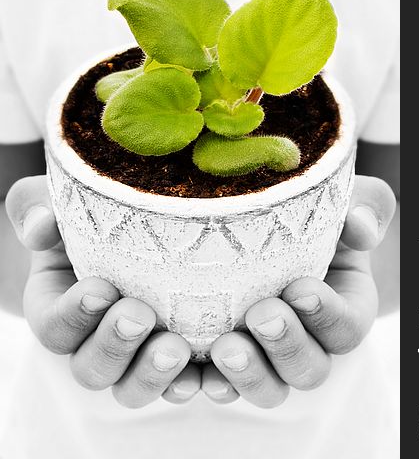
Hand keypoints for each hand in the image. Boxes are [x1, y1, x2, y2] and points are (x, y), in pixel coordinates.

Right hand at [6, 176, 199, 406]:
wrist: (138, 229)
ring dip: (152, 375)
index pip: (54, 327)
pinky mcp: (177, 360)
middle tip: (139, 315)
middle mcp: (94, 342)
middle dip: (114, 346)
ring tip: (177, 347)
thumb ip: (36, 204)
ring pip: (133, 388)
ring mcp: (136, 356)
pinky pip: (183, 385)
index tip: (100, 287)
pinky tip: (214, 376)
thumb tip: (40, 226)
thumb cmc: (94, 215)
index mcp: (61, 308)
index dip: (73, 315)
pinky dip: (196, 385)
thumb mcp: (61, 199)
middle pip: (92, 368)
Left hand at [201, 176, 395, 407]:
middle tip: (262, 315)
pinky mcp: (229, 361)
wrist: (275, 233)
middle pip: (309, 368)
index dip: (327, 314)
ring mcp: (268, 357)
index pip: (347, 326)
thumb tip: (361, 226)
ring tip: (225, 348)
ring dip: (248, 375)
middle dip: (286, 346)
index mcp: (343, 308)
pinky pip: (221, 385)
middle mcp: (309, 342)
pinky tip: (191, 375)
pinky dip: (207, 385)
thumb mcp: (343, 202)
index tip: (300, 287)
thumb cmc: (313, 217)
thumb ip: (366, 206)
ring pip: (269, 388)